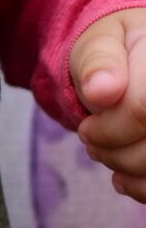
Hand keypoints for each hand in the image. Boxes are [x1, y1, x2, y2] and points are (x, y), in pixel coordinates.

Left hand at [71, 7, 145, 201]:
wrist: (134, 59)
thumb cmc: (116, 49)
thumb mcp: (99, 40)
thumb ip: (98, 60)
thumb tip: (100, 91)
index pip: (142, 109)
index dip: (111, 128)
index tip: (86, 129)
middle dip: (116, 152)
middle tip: (90, 142)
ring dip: (128, 169)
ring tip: (103, 153)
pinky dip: (143, 187)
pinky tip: (123, 175)